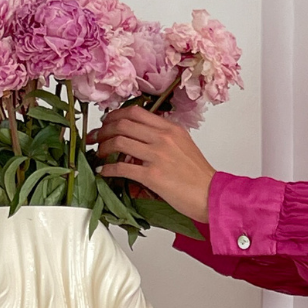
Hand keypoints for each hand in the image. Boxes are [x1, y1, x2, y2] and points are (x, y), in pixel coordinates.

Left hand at [87, 106, 215, 223]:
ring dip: (103, 148)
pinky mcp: (153, 176)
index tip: (106, 123)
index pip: (135, 112)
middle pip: (123, 124)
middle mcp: (163, 138)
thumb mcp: (184, 145)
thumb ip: (164, 137)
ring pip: (119, 142)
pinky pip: (122, 168)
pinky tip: (103, 171)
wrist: (211, 195)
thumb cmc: (199, 175)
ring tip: (99, 154)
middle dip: (103, 130)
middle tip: (96, 138)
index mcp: (170, 128)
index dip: (115, 115)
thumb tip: (140, 136)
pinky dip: (108, 169)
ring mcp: (157, 156)